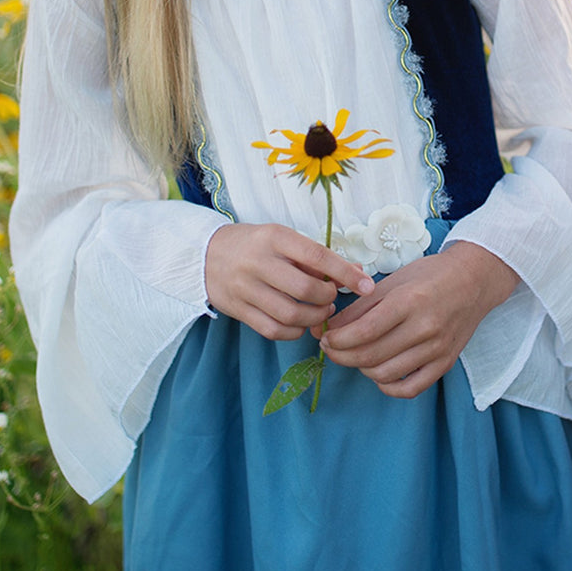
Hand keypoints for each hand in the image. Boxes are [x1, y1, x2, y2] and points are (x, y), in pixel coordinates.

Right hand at [204, 222, 375, 340]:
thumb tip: (358, 272)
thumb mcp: (284, 239)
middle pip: (305, 290)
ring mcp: (245, 288)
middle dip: (327, 298)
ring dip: (314, 318)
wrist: (204, 254)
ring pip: (290, 314)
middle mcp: (259, 262)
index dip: (346, 273)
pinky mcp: (237, 310)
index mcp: (275, 238)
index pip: (317, 256)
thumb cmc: (255, 244)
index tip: (367, 286)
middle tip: (332, 298)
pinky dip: (293, 332)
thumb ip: (317, 257)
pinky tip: (300, 324)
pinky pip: (272, 330)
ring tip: (320, 312)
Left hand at [317, 242, 518, 398]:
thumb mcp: (394, 281)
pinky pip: (409, 388)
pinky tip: (379, 372)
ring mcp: (437, 348)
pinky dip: (387, 386)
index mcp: (409, 301)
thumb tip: (330, 328)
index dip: (337, 339)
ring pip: (385, 374)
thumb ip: (361, 306)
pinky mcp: (445, 363)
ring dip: (361, 369)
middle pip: (370, 356)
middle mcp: (425, 327)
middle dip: (341, 355)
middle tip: (332, 348)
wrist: (474, 280)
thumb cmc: (431, 275)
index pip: (363, 331)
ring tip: (356, 355)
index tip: (325, 337)